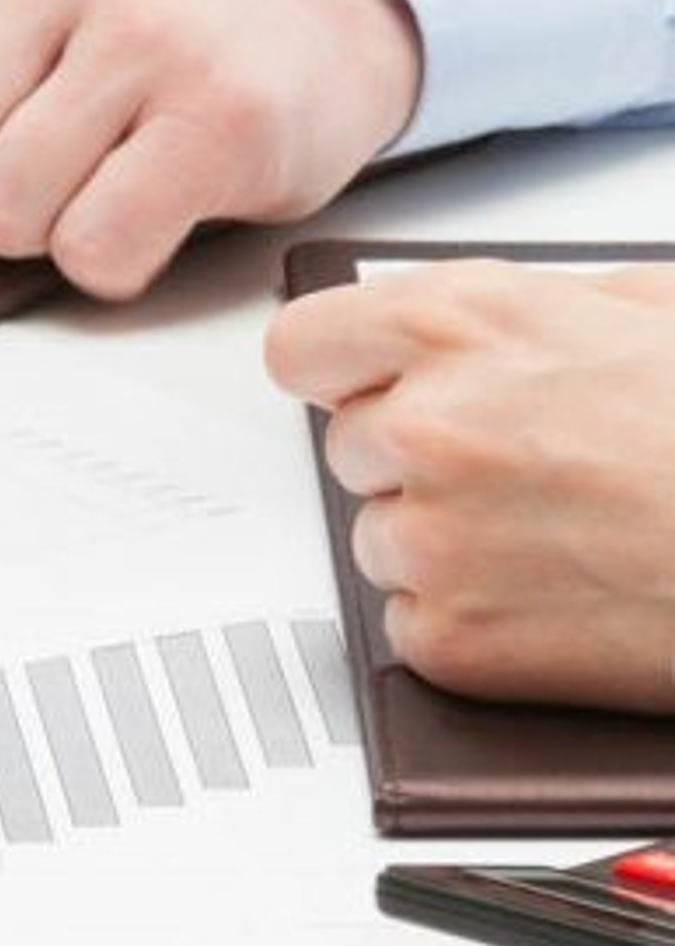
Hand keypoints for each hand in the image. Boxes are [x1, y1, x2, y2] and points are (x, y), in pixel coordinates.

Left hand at [268, 261, 674, 709]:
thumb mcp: (645, 305)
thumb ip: (527, 308)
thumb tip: (477, 323)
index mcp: (460, 323)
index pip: (304, 345)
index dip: (344, 372)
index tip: (365, 388)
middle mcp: (427, 425)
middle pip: (349, 449)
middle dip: (418, 460)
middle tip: (523, 472)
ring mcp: (434, 538)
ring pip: (381, 539)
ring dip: (446, 542)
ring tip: (559, 534)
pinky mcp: (453, 640)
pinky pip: (414, 626)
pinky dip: (472, 623)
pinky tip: (557, 597)